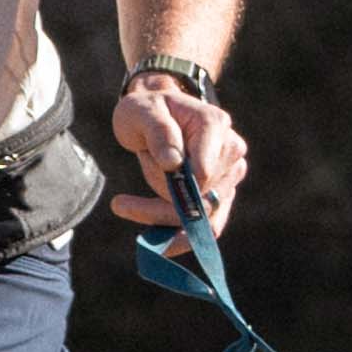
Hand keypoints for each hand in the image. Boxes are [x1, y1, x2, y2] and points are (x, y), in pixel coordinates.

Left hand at [110, 76, 246, 235]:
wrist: (156, 114)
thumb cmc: (147, 110)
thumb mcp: (141, 111)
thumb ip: (157, 131)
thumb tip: (173, 164)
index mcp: (214, 125)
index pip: (202, 173)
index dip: (169, 187)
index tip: (125, 199)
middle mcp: (231, 150)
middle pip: (201, 199)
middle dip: (159, 202)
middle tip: (120, 203)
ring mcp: (230, 174)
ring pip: (204, 218)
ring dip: (162, 217)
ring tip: (125, 208)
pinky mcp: (222, 194)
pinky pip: (209, 227)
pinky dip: (182, 237)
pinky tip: (154, 241)